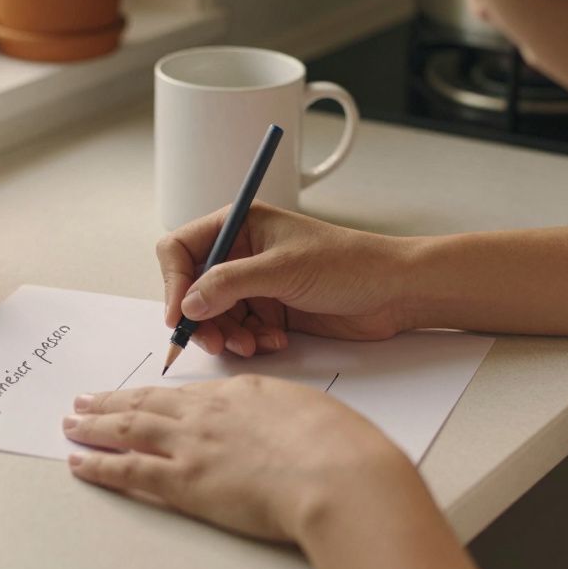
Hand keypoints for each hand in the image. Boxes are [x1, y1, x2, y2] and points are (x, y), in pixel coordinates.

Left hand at [63, 375, 421, 542]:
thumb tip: (276, 422)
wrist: (338, 473)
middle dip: (113, 400)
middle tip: (86, 399)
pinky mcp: (184, 482)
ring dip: (94, 425)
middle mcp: (209, 413)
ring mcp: (192, 445)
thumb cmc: (339, 448)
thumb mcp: (309, 413)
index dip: (157, 392)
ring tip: (71, 422)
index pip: (187, 392)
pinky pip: (128, 470)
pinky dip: (98, 465)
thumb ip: (281, 413)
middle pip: (148, 402)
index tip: (141, 393)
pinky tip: (79, 462)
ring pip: (128, 429)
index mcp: (241, 393)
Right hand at [157, 203, 416, 356]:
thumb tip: (187, 303)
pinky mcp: (271, 310)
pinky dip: (251, 341)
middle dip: (202, 318)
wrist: (394, 292)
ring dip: (228, 335)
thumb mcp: (283, 269)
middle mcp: (242, 253)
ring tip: (253, 344)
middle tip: (215, 342)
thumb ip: (229, 283)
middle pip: (193, 289)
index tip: (179, 315)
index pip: (181, 249)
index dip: (174, 282)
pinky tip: (275, 341)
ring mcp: (256, 284)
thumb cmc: (349, 263)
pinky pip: (241, 331)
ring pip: (215, 316)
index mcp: (240, 225)